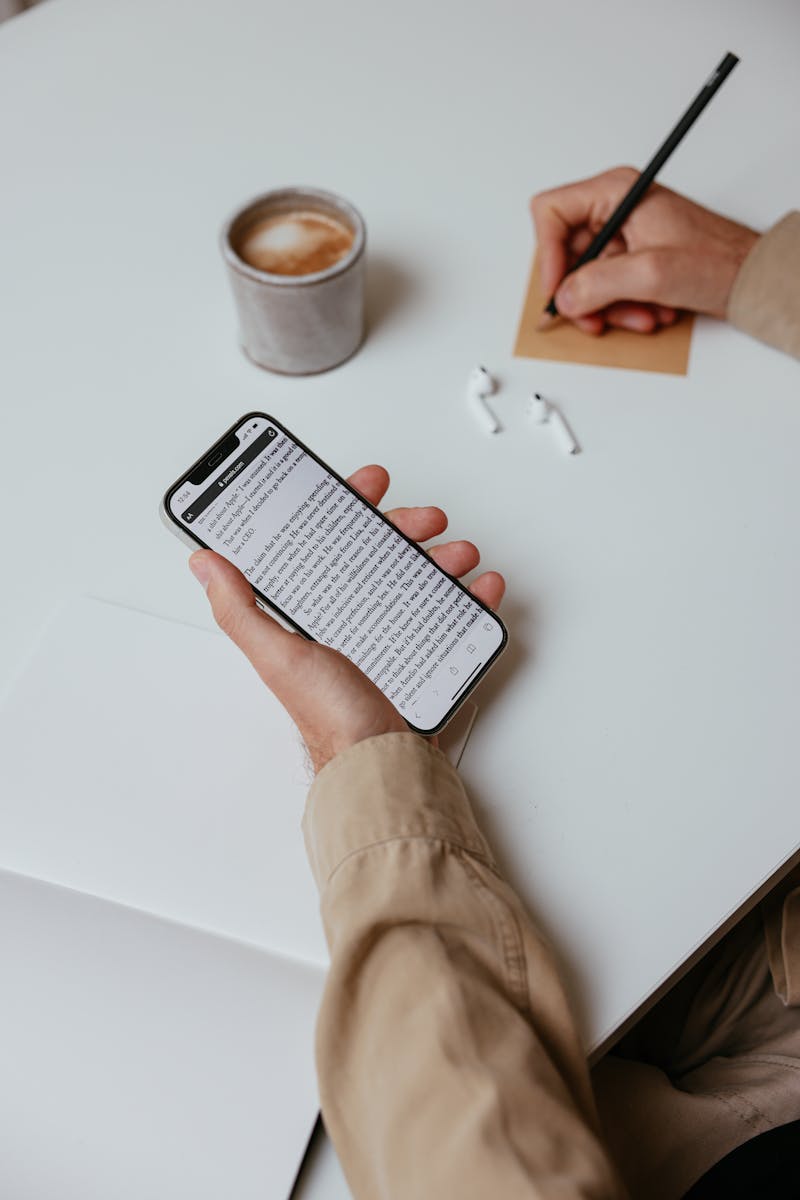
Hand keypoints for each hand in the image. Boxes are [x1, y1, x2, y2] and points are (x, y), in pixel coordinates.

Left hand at [188, 465, 504, 773]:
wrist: (384, 764)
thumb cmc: (331, 718)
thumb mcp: (279, 656)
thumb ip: (240, 610)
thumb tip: (206, 562)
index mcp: (314, 615)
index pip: (327, 544)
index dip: (345, 508)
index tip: (364, 486)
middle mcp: (351, 621)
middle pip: (380, 553)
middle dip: (404, 527)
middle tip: (423, 519)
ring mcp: (391, 638)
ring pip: (420, 578)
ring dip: (443, 557)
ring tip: (458, 555)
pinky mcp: (425, 656)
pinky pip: (453, 616)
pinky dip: (472, 596)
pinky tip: (480, 587)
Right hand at [530, 166, 758, 334]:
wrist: (753, 278)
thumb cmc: (719, 259)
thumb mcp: (653, 273)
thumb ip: (600, 283)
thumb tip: (565, 297)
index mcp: (616, 192)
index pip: (551, 212)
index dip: (548, 254)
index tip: (558, 288)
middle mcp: (615, 210)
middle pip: (566, 254)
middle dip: (583, 292)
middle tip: (595, 316)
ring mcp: (624, 237)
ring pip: (586, 278)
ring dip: (607, 307)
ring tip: (638, 315)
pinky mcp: (633, 260)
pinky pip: (606, 289)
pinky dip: (622, 308)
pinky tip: (649, 312)